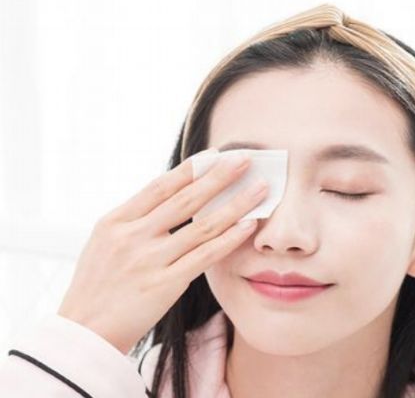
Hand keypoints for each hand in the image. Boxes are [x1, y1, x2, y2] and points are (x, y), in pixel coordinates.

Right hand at [57, 150, 267, 353]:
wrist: (84, 331)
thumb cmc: (97, 285)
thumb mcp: (105, 243)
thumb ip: (135, 221)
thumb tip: (171, 198)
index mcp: (116, 221)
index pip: (160, 186)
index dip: (191, 169)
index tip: (215, 154)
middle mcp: (133, 236)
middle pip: (186, 199)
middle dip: (219, 176)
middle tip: (245, 159)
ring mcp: (149, 260)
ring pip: (202, 225)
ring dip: (235, 204)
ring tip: (260, 189)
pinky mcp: (164, 284)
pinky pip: (205, 256)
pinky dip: (229, 238)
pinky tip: (248, 225)